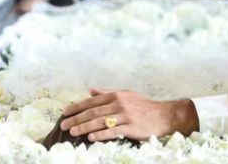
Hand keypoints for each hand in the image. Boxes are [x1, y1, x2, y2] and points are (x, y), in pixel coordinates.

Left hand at [60, 88, 198, 141]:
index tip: (64, 112)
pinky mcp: (131, 127)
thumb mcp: (126, 95)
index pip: (92, 101)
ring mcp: (125, 116)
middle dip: (76, 118)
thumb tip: (90, 90)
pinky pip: (113, 131)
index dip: (77, 106)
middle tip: (63, 125)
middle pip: (93, 112)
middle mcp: (120, 104)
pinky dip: (101, 134)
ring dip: (84, 127)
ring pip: (100, 121)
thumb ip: (107, 93)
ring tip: (72, 132)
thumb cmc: (143, 106)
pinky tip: (91, 137)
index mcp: (116, 95)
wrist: (164, 115)